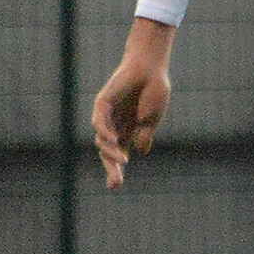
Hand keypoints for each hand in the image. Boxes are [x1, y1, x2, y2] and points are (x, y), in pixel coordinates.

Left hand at [91, 19, 176, 186]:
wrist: (151, 67)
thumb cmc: (154, 90)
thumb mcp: (152, 119)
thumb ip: (144, 135)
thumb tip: (140, 152)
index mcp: (126, 131)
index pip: (117, 155)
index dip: (115, 170)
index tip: (115, 187)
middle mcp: (113, 125)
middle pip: (107, 151)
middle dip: (111, 167)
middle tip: (116, 184)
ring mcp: (106, 115)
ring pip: (102, 140)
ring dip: (110, 151)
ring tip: (121, 160)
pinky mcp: (102, 103)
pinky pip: (99, 121)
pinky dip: (105, 132)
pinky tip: (113, 140)